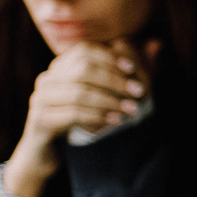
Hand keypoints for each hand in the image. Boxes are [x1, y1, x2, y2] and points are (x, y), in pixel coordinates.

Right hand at [17, 40, 151, 166]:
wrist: (46, 151)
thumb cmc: (79, 119)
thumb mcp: (103, 94)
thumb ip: (129, 70)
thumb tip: (157, 44)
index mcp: (59, 67)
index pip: (84, 51)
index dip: (110, 57)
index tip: (133, 69)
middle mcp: (47, 79)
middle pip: (83, 69)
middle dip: (114, 80)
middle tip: (138, 92)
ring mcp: (40, 99)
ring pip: (79, 92)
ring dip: (109, 100)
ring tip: (131, 109)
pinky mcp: (40, 119)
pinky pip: (72, 114)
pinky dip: (97, 116)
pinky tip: (114, 120)